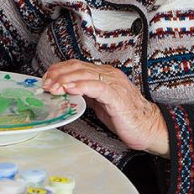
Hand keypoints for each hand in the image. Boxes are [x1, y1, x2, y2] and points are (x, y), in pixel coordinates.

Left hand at [42, 60, 168, 156]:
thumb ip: (85, 94)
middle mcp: (108, 74)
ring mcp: (113, 83)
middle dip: (57, 74)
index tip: (46, 78)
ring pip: (84, 74)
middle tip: (45, 84)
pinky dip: (81, 86)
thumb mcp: (99, 102)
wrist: (148, 127)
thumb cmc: (125, 116)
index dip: (58, 70)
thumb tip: (65, 92)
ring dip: (65, 80)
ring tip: (53, 87)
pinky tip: (70, 89)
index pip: (76, 65)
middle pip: (77, 67)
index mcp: (104, 74)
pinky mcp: (117, 96)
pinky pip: (97, 87)